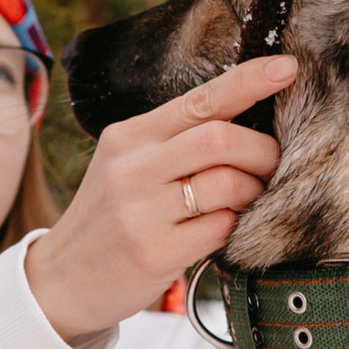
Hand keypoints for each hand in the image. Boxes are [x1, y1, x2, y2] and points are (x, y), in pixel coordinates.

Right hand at [21, 54, 295, 347]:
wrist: (60, 281)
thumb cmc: (109, 220)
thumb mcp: (126, 167)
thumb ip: (174, 143)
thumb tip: (247, 122)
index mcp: (129, 136)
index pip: (199, 98)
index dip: (249, 81)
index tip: (287, 68)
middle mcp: (132, 168)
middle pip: (221, 138)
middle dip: (263, 150)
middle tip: (273, 166)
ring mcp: (142, 211)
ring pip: (227, 183)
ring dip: (253, 191)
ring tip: (247, 201)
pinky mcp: (154, 252)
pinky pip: (221, 228)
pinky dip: (235, 226)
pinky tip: (224, 230)